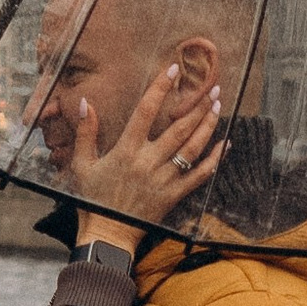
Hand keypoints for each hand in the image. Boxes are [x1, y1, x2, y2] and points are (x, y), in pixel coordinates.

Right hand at [66, 59, 225, 247]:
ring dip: (208, 125)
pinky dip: (215, 159)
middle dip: (197, 106)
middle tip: (212, 87)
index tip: (173, 70)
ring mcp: (164, 180)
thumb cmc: (92, 199)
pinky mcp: (174, 195)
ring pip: (192, 148)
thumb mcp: (82, 164)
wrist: (108, 235)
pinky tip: (225, 144)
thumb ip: (85, 132)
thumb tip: (85, 102)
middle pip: (178, 128)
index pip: (145, 112)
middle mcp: (148, 163)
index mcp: (125, 151)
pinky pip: (200, 175)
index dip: (160, 88)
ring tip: (218, 106)